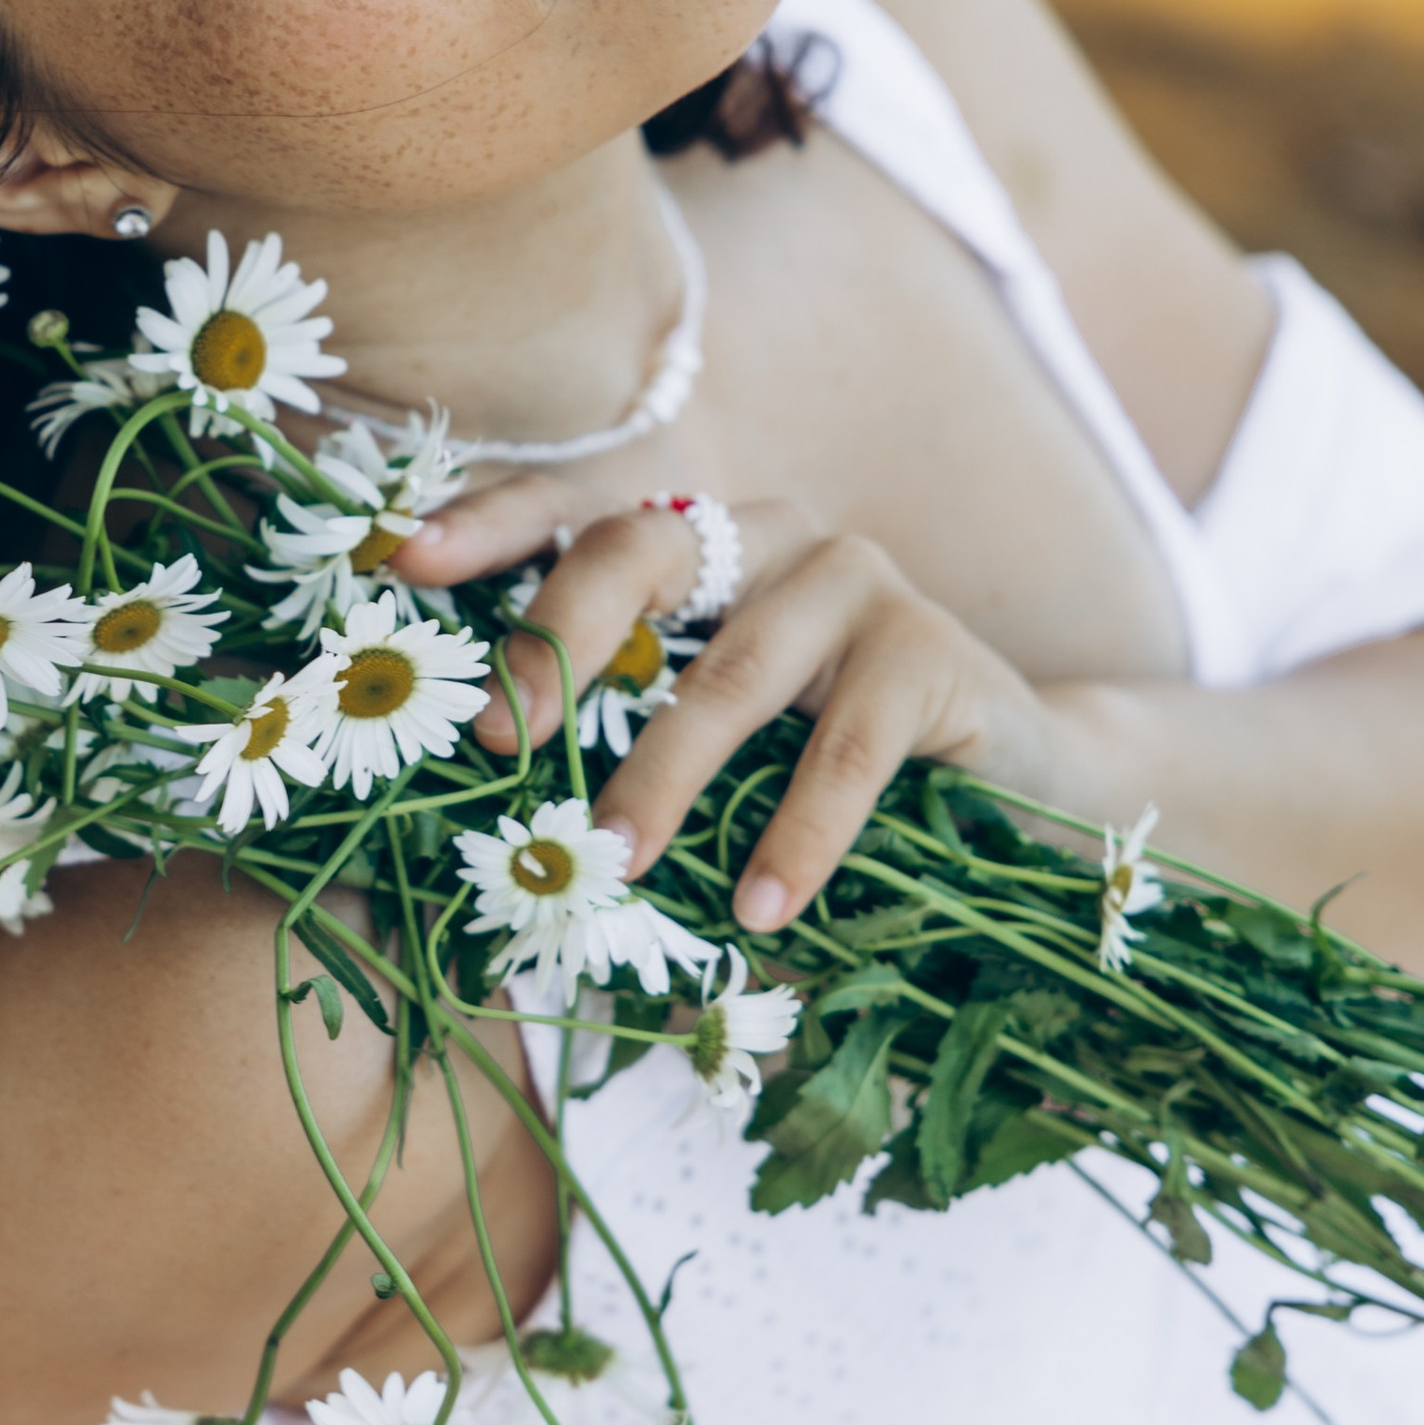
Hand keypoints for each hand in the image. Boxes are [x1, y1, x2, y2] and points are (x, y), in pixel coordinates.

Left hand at [393, 478, 1059, 927]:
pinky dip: (797, 834)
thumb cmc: (829, 765)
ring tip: (612, 863)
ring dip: (662, 776)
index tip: (404, 561)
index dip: (492, 524)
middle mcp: (766, 537)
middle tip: (502, 739)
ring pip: (729, 673)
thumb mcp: (723, 741)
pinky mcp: (929, 649)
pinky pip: (845, 748)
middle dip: (557, 640)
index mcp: (697, 546)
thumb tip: (493, 813)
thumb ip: (629, 734)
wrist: (1019, 780)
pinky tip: (762, 909)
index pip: (579, 515)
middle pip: (639, 553)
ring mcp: (852, 580)